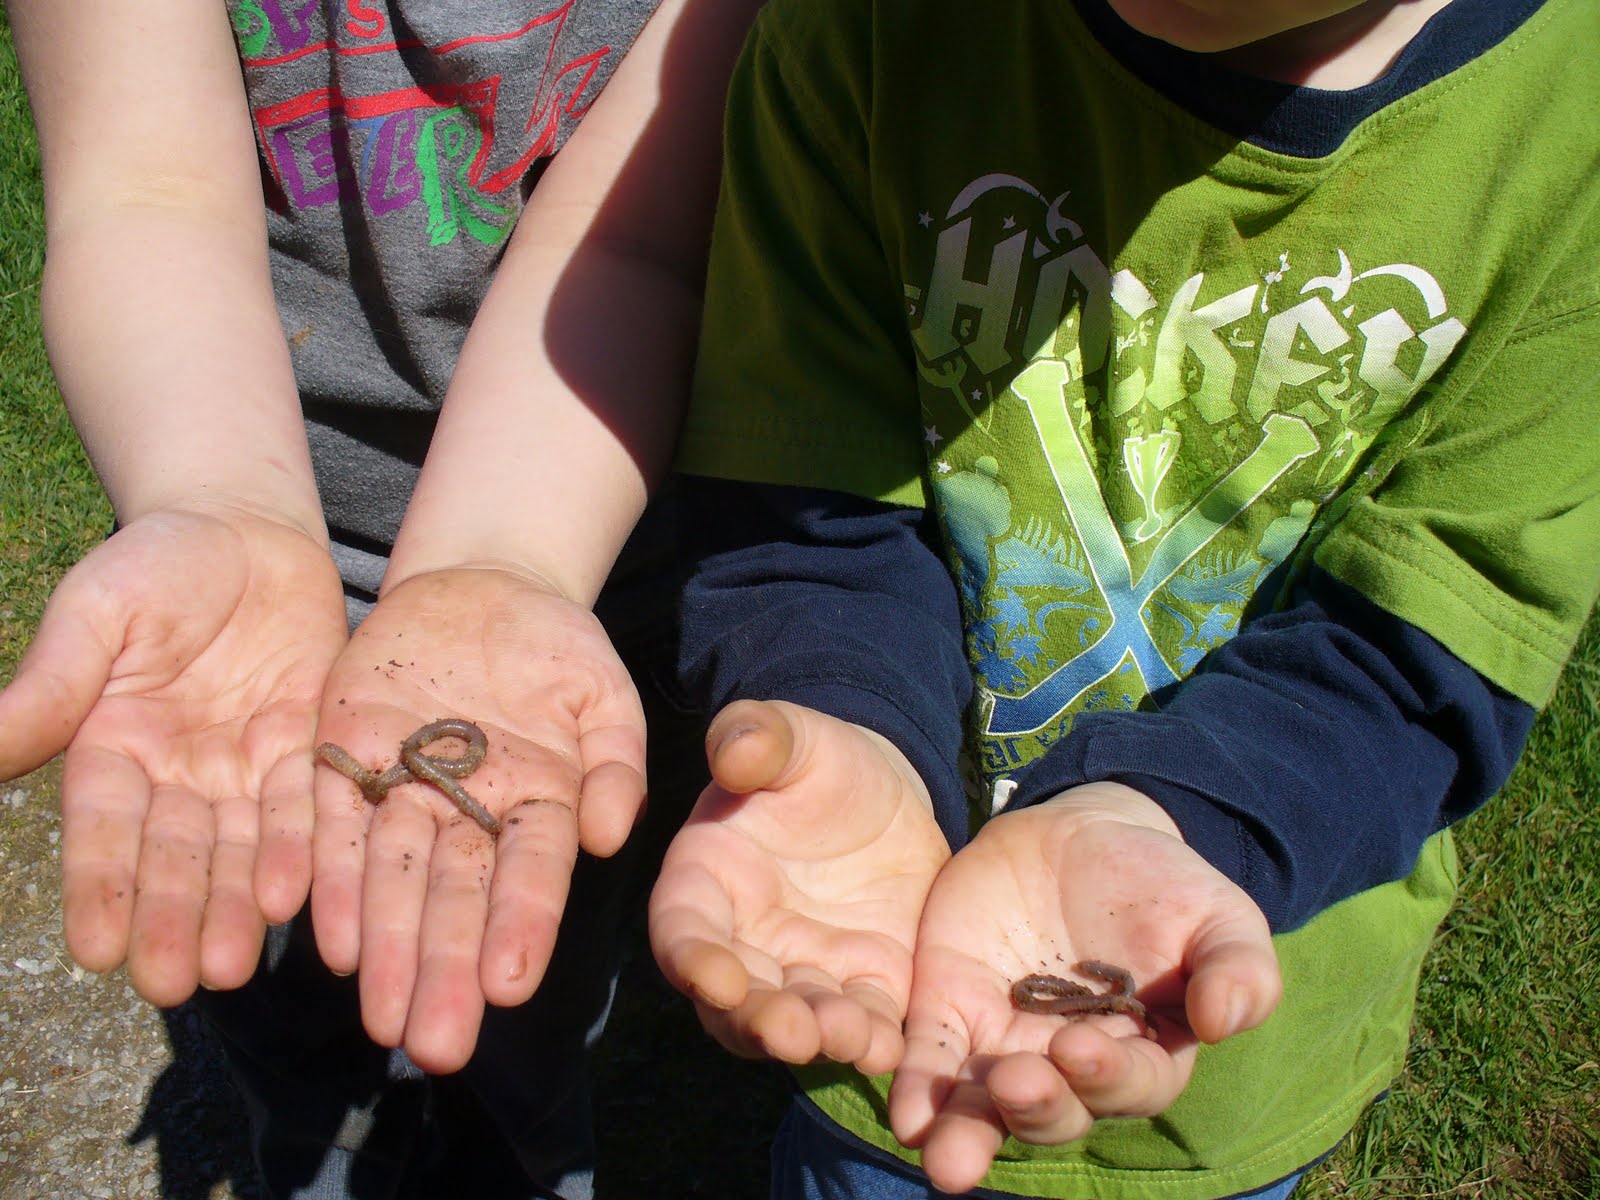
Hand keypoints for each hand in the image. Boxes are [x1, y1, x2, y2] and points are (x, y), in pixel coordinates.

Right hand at [0, 505, 346, 1006]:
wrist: (246, 528)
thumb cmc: (155, 565)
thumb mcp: (96, 616)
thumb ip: (51, 687)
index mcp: (111, 747)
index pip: (101, 829)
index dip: (100, 888)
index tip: (97, 952)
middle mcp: (177, 772)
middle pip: (175, 855)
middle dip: (176, 919)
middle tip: (179, 985)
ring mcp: (244, 764)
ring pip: (241, 847)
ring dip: (237, 906)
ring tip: (237, 964)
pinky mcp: (308, 745)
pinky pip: (307, 804)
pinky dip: (301, 849)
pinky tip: (297, 896)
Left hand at [307, 566, 647, 1071]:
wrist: (481, 583)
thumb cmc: (557, 646)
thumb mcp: (605, 692)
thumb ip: (616, 761)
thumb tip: (612, 836)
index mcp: (539, 805)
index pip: (531, 875)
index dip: (521, 928)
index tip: (510, 987)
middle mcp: (468, 816)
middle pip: (455, 899)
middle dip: (443, 971)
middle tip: (433, 1045)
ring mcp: (406, 791)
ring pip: (391, 879)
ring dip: (385, 947)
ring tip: (380, 1015)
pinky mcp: (346, 759)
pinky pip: (333, 825)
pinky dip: (327, 879)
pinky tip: (330, 938)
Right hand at [649, 700, 951, 1076]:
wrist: (886, 793)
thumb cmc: (819, 761)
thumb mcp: (793, 736)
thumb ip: (757, 737)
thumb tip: (733, 753)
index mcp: (706, 878)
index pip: (683, 929)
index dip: (692, 958)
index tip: (715, 979)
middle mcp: (744, 940)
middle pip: (733, 1000)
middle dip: (758, 1021)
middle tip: (792, 1033)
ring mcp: (803, 970)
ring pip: (795, 1023)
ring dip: (818, 1039)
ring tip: (850, 1038)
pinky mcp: (863, 985)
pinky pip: (861, 1022)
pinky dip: (871, 1042)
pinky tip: (892, 1047)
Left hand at [887, 783, 1280, 1193]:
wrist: (1083, 835)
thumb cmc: (1165, 886)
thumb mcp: (1218, 916)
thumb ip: (1238, 968)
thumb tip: (1226, 1021)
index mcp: (1144, 1053)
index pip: (1130, 1083)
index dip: (1107, 1074)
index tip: (1080, 1046)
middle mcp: (1070, 1067)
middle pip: (1055, 1110)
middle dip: (1034, 1107)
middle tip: (1014, 1082)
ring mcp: (1006, 1045)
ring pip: (985, 1107)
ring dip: (965, 1132)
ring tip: (938, 1150)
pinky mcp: (952, 1012)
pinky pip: (931, 1060)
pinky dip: (918, 1089)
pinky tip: (906, 1114)